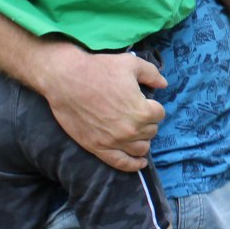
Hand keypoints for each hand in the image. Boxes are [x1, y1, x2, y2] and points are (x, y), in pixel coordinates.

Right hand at [35, 43, 166, 171]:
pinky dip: (133, 165)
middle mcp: (131, 130)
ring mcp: (114, 142)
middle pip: (151, 131)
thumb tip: (164, 84)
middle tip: (137, 113)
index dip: (153, 106)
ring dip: (142, 140)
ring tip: (137, 132)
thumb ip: (152, 74)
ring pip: (140, 148)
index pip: (159, 114)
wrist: (65, 79)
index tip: (145, 101)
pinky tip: (140, 163)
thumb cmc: (99, 68)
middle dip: (147, 122)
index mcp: (141, 110)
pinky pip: (121, 163)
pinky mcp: (98, 148)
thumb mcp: (131, 63)